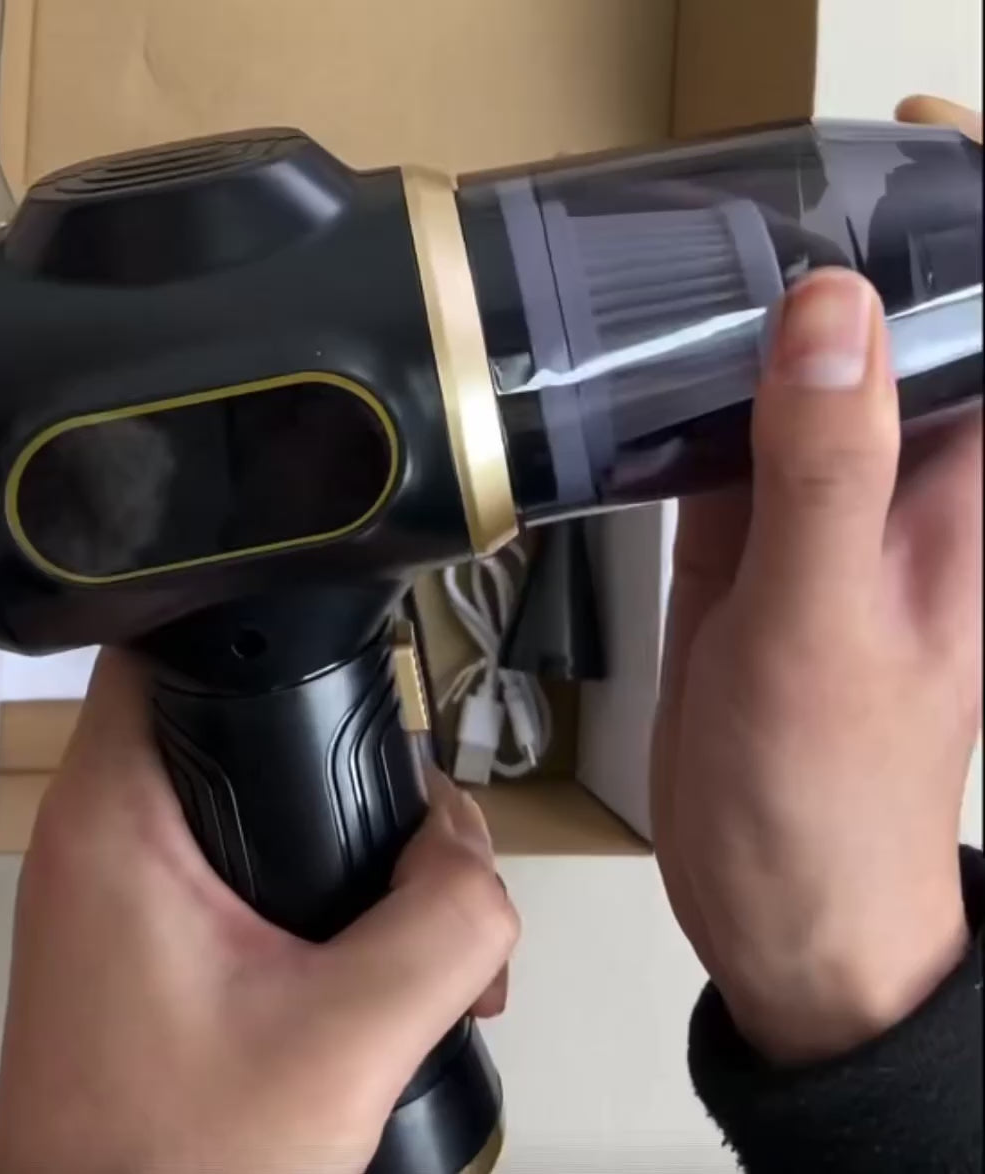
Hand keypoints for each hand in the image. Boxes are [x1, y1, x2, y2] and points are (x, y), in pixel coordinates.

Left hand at [0, 650, 517, 1173]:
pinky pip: (230, 872)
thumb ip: (443, 930)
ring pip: (237, 800)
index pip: (162, 645)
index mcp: (116, 823)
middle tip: (413, 825)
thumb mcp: (345, 1041)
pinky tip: (369, 958)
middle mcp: (97, 842)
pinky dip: (304, 889)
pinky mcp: (138, 944)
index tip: (332, 639)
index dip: (248, 617)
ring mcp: (114, 896)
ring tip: (417, 906)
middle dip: (335, 756)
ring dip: (331, 836)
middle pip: (223, 721)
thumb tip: (477, 863)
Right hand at [651, 98, 981, 1066]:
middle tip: (754, 191)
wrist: (781, 904)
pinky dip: (686, 400)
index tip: (911, 148)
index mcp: (966, 494)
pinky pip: (723, 446)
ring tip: (679, 258)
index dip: (972, 222)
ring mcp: (818, 516)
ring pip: (797, 382)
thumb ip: (828, 469)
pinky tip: (637, 371)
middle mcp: (901, 488)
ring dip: (751, 320)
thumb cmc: (830, 796)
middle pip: (890, 333)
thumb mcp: (826, 626)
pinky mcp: (747, 552)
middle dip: (845, 248)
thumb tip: (829, 309)